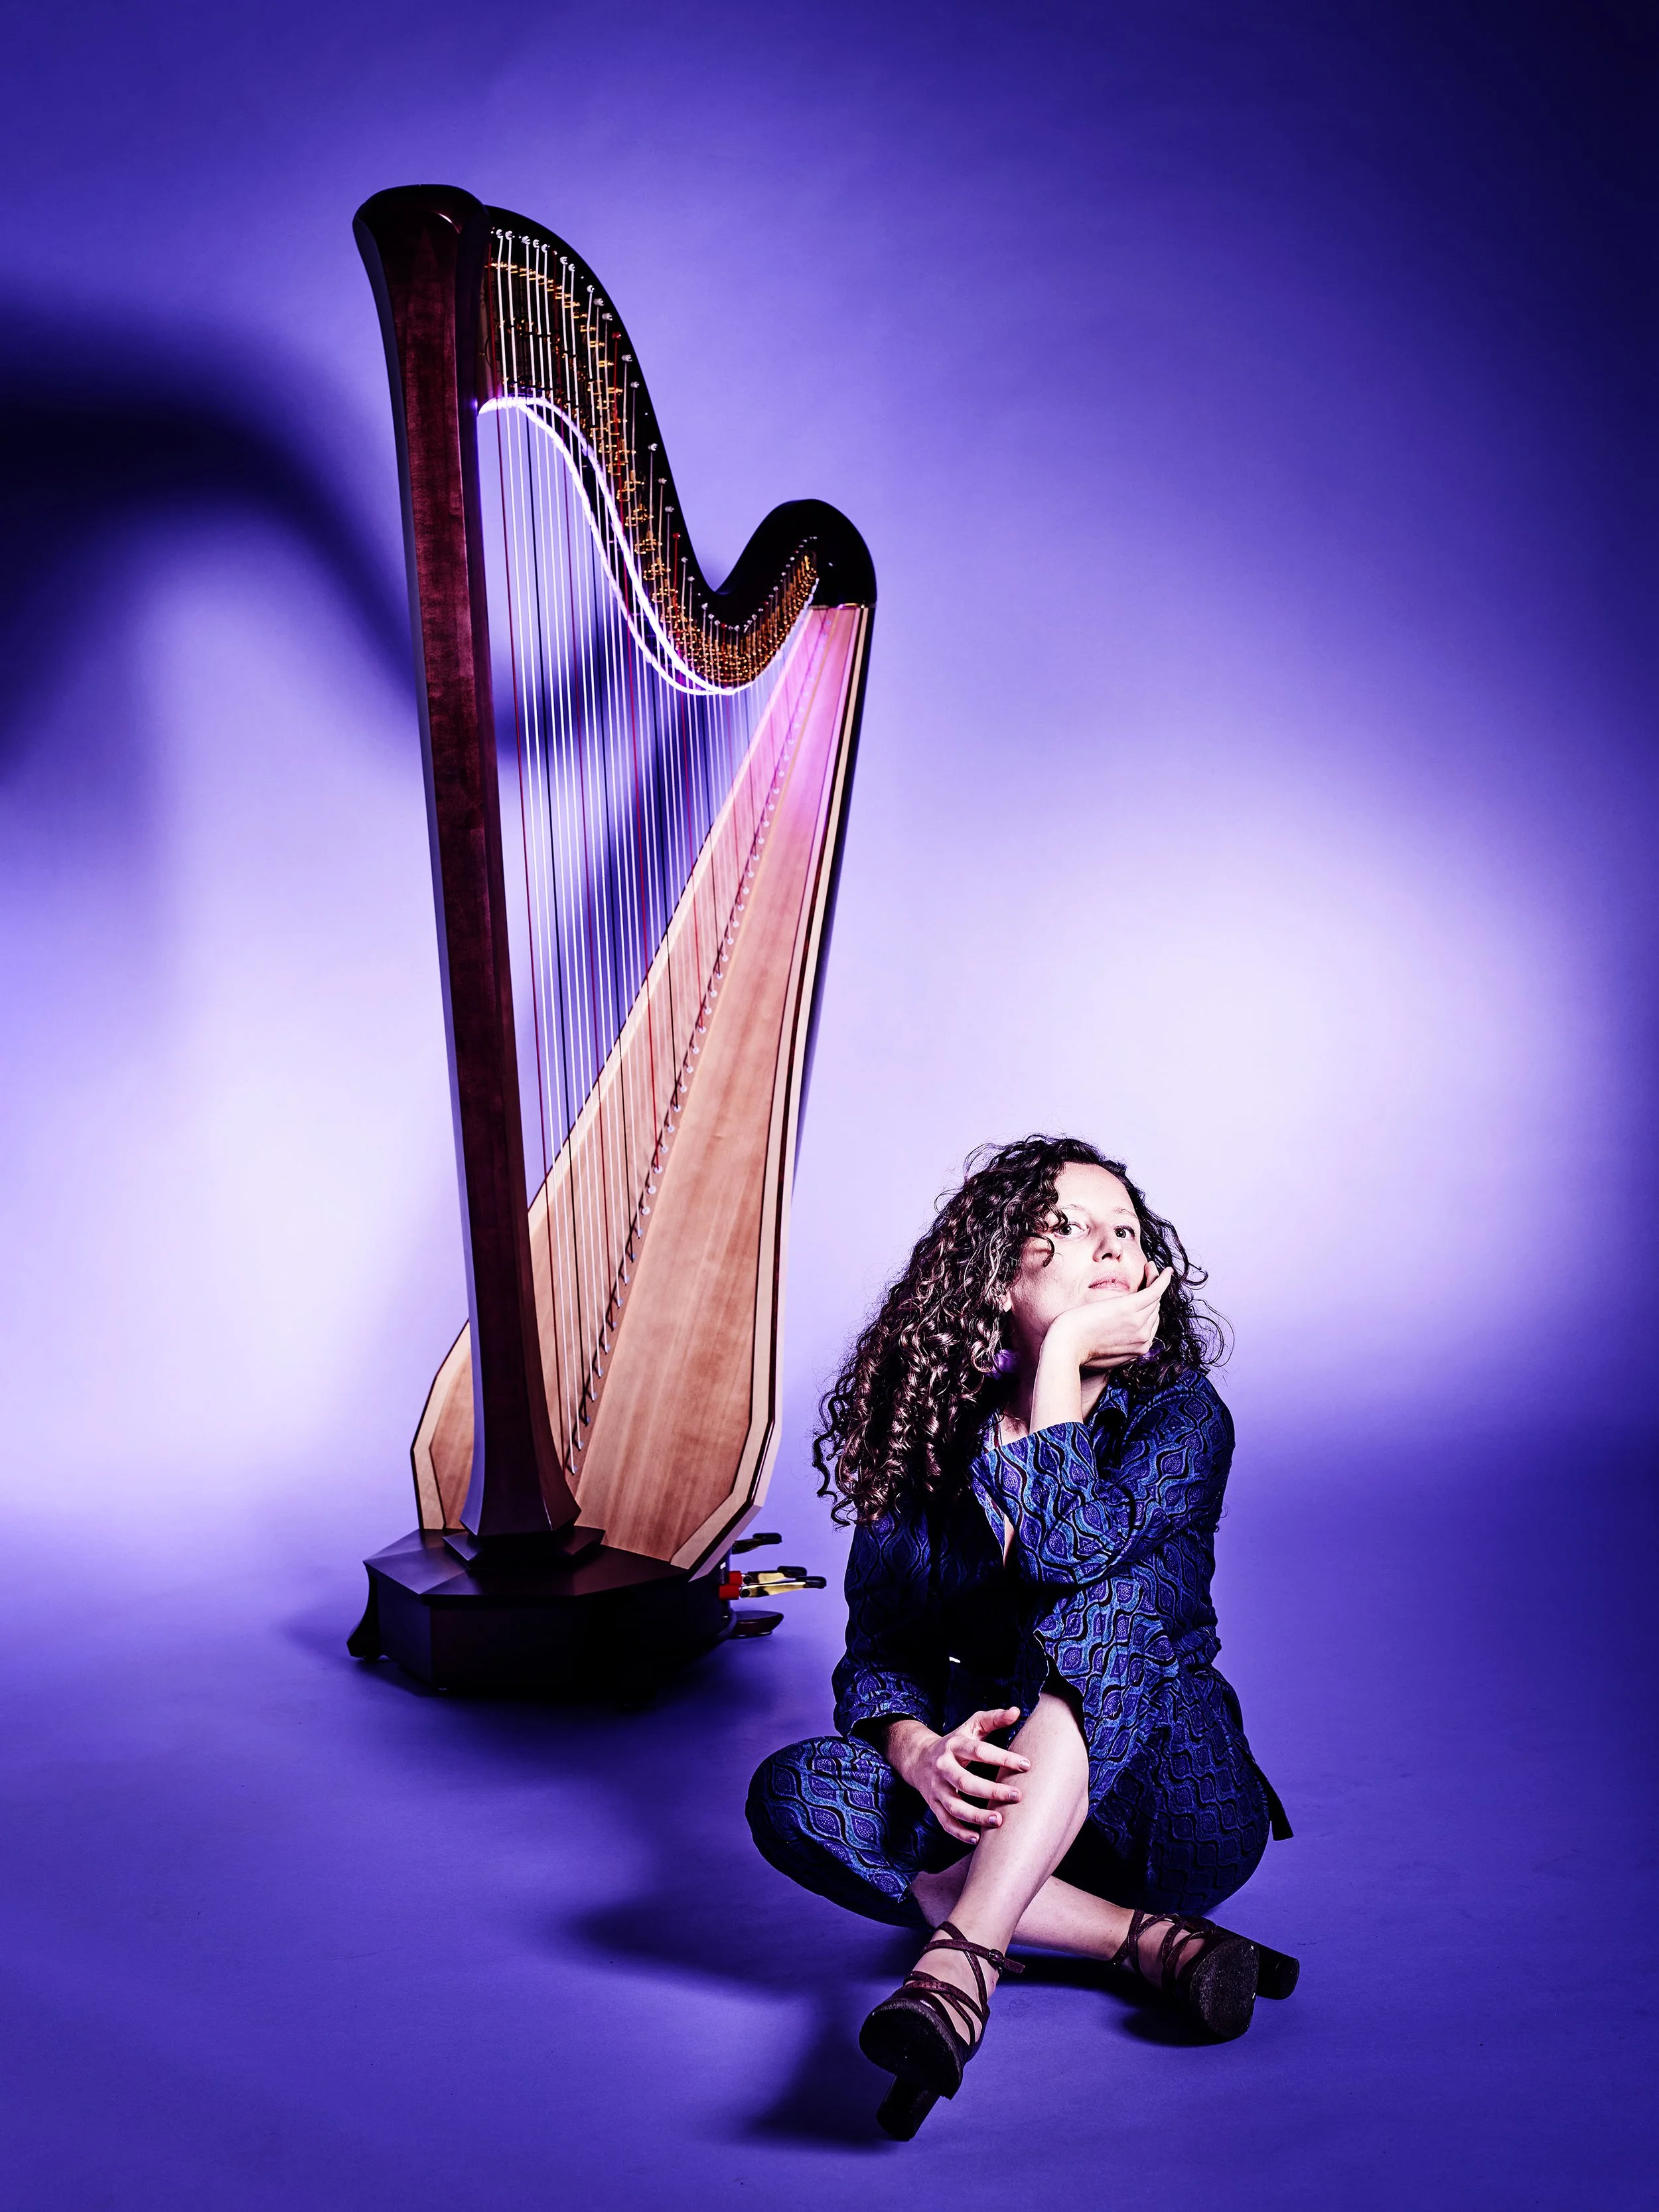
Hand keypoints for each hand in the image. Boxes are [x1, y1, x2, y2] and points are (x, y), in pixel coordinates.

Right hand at [884, 1708, 1028, 1845]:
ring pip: (954, 1806)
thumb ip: (993, 1719)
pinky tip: (977, 1838)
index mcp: (954, 1745)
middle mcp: (943, 1767)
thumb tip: (1017, 1711)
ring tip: (999, 1821)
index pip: (979, 1751)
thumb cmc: (955, 1742)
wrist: (918, 1758)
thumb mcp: (971, 1726)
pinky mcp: (933, 1805)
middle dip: (991, 1791)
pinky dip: (959, 1833)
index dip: (1003, 1757)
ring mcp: (936, 1788)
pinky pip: (945, 1822)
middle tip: (1017, 1795)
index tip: (1026, 1765)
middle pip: (966, 1781)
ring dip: (976, 1816)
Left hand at [1048, 1266, 1171, 1371]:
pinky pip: (1154, 1291)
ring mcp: (1139, 1324)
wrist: (1065, 1346)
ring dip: (1156, 1280)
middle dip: (1152, 1292)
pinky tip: (1166, 1271)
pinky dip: (1161, 1280)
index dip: (1146, 1308)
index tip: (1141, 1293)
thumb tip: (1118, 1337)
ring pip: (1154, 1299)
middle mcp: (1143, 1339)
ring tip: (1150, 1267)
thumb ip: (1116, 1346)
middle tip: (1148, 1274)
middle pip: (1153, 1311)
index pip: (1149, 1324)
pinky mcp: (1130, 1308)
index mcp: (1138, 1349)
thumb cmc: (1076, 1348)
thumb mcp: (1102, 1353)